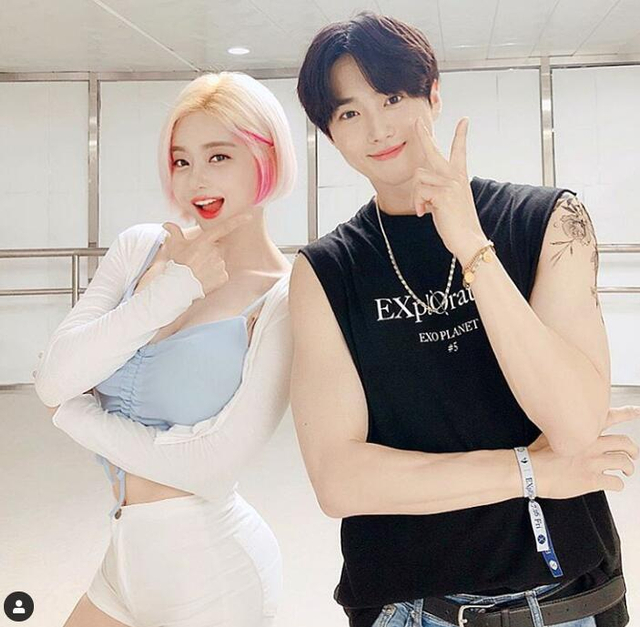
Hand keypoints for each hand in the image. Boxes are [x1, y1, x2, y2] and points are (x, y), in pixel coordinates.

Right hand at [161, 213, 252, 295]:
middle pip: (217, 249)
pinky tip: (205, 279)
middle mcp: (215, 251)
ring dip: (212, 266)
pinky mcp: (223, 277)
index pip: (224, 228)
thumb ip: (174, 232)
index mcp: (204, 241)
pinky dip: (215, 277)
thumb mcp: (173, 247)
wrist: (178, 286)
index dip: (237, 221)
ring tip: (199, 272)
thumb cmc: (176, 265)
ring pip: (219, 262)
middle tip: (197, 261)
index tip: (249, 217)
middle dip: (210, 254)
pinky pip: (222, 274)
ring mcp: (220, 264)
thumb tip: (166, 224)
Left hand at [411, 117, 486, 265]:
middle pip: (434, 152)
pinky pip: (419, 192)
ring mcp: (450, 184)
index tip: (464, 120)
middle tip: (417, 121)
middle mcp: (455, 177)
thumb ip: (437, 189)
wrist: (468, 240)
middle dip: (424, 135)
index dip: (461, 135)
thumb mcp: (448, 202)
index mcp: (459, 177)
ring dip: (416, 195)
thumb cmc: (456, 224)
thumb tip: (422, 187)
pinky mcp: (442, 194)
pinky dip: (417, 204)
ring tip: (423, 208)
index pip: (460, 151)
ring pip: (419, 177)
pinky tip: (423, 213)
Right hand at [531, 405, 639, 497]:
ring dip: (628, 468)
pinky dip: (618, 484)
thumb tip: (569, 427)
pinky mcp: (592, 480)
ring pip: (624, 463)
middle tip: (633, 454)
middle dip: (633, 450)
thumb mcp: (550, 432)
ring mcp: (593, 462)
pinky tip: (614, 484)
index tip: (636, 411)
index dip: (627, 413)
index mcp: (582, 431)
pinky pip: (616, 483)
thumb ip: (565, 429)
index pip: (610, 416)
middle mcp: (591, 444)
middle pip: (624, 443)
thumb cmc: (536, 454)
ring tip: (627, 471)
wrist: (530, 471)